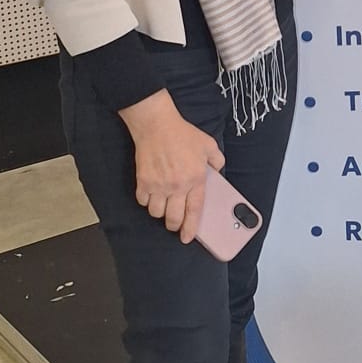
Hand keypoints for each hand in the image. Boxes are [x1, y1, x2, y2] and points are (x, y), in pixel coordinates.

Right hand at [119, 90, 224, 241]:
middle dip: (174, 225)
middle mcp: (177, 185)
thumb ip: (217, 159)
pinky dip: (146, 201)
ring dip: (160, 212)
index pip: (194, 210)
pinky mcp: (143, 181)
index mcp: (195, 178)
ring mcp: (159, 185)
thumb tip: (218, 170)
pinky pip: (143, 201)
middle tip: (175, 223)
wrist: (157, 125)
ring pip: (156, 212)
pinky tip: (151, 193)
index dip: (191, 227)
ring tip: (163, 204)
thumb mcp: (208, 144)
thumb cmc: (182, 133)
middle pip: (173, 218)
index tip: (188, 237)